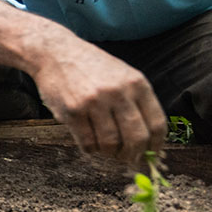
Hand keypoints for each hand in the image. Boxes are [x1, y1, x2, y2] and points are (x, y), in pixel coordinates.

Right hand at [31, 45, 166, 165]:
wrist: (55, 52)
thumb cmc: (90, 67)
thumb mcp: (122, 75)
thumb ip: (136, 102)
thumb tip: (149, 141)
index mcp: (137, 83)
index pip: (156, 124)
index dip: (156, 145)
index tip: (151, 155)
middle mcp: (118, 92)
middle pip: (136, 138)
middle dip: (134, 155)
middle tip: (128, 159)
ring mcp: (94, 101)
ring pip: (111, 143)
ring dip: (109, 153)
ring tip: (105, 148)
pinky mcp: (73, 110)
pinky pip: (88, 142)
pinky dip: (90, 149)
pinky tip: (88, 142)